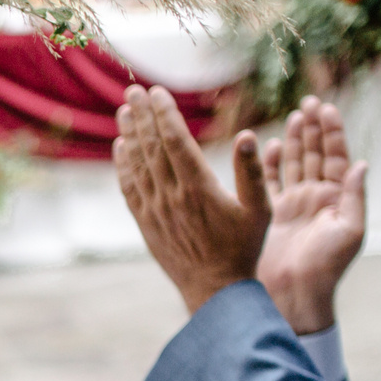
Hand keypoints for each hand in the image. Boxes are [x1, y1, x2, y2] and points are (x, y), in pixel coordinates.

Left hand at [114, 84, 269, 313]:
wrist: (215, 290)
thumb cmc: (243, 248)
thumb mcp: (260, 210)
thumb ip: (253, 171)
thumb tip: (247, 135)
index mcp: (199, 187)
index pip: (176, 140)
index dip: (164, 113)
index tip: (156, 92)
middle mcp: (172, 196)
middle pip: (152, 147)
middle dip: (142, 116)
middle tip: (133, 90)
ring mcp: (156, 210)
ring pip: (138, 164)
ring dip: (130, 135)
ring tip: (123, 110)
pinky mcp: (147, 224)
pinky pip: (130, 189)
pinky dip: (124, 166)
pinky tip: (120, 147)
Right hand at [256, 98, 367, 333]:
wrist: (295, 294)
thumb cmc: (326, 268)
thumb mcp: (350, 231)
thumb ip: (355, 196)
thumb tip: (361, 163)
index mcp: (336, 199)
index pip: (335, 156)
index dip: (332, 132)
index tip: (326, 108)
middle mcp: (315, 198)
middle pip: (314, 154)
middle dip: (313, 128)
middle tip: (310, 103)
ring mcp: (293, 205)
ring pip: (293, 163)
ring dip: (294, 140)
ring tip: (295, 117)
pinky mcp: (271, 214)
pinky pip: (270, 182)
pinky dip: (270, 164)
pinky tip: (269, 146)